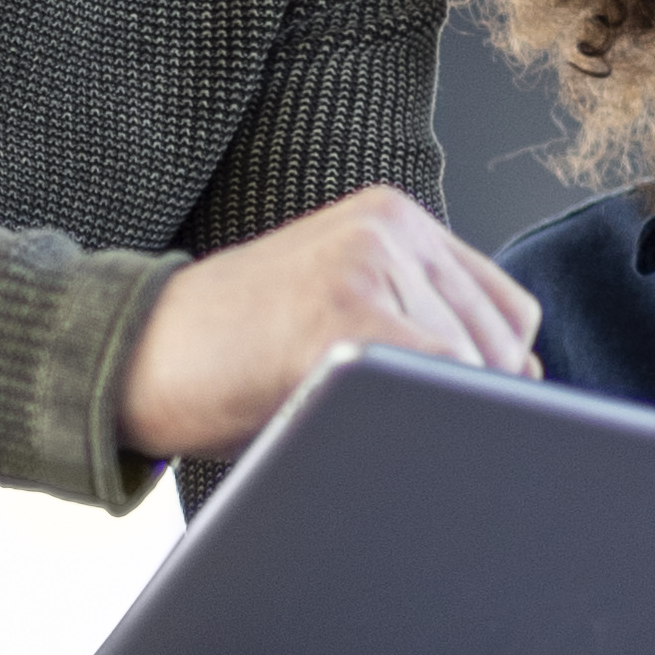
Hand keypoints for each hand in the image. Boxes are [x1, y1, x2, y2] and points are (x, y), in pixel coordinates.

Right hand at [115, 186, 540, 464]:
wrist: (128, 356)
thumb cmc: (229, 358)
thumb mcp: (337, 320)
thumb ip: (425, 329)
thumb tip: (525, 379)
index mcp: (392, 219)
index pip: (505, 308)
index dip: (497, 379)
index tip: (473, 425)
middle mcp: (389, 226)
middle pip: (500, 344)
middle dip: (470, 405)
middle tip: (398, 435)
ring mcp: (368, 259)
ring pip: (473, 369)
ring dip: (435, 419)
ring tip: (354, 423)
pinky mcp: (345, 307)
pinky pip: (435, 379)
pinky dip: (421, 422)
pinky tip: (367, 434)